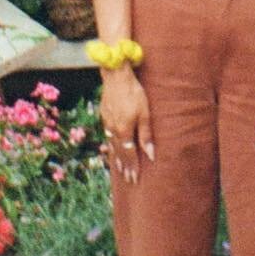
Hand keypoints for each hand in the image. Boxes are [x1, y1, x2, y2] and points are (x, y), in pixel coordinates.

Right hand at [100, 66, 152, 184]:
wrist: (116, 76)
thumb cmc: (134, 93)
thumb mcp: (145, 114)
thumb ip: (146, 135)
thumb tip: (151, 155)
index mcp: (124, 131)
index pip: (129, 154)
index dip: (132, 167)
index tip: (135, 179)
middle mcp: (113, 130)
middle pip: (119, 152)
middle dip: (125, 166)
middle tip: (128, 179)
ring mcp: (106, 123)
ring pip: (111, 145)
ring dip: (116, 158)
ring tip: (119, 168)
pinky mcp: (103, 115)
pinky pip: (107, 135)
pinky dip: (111, 145)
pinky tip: (112, 146)